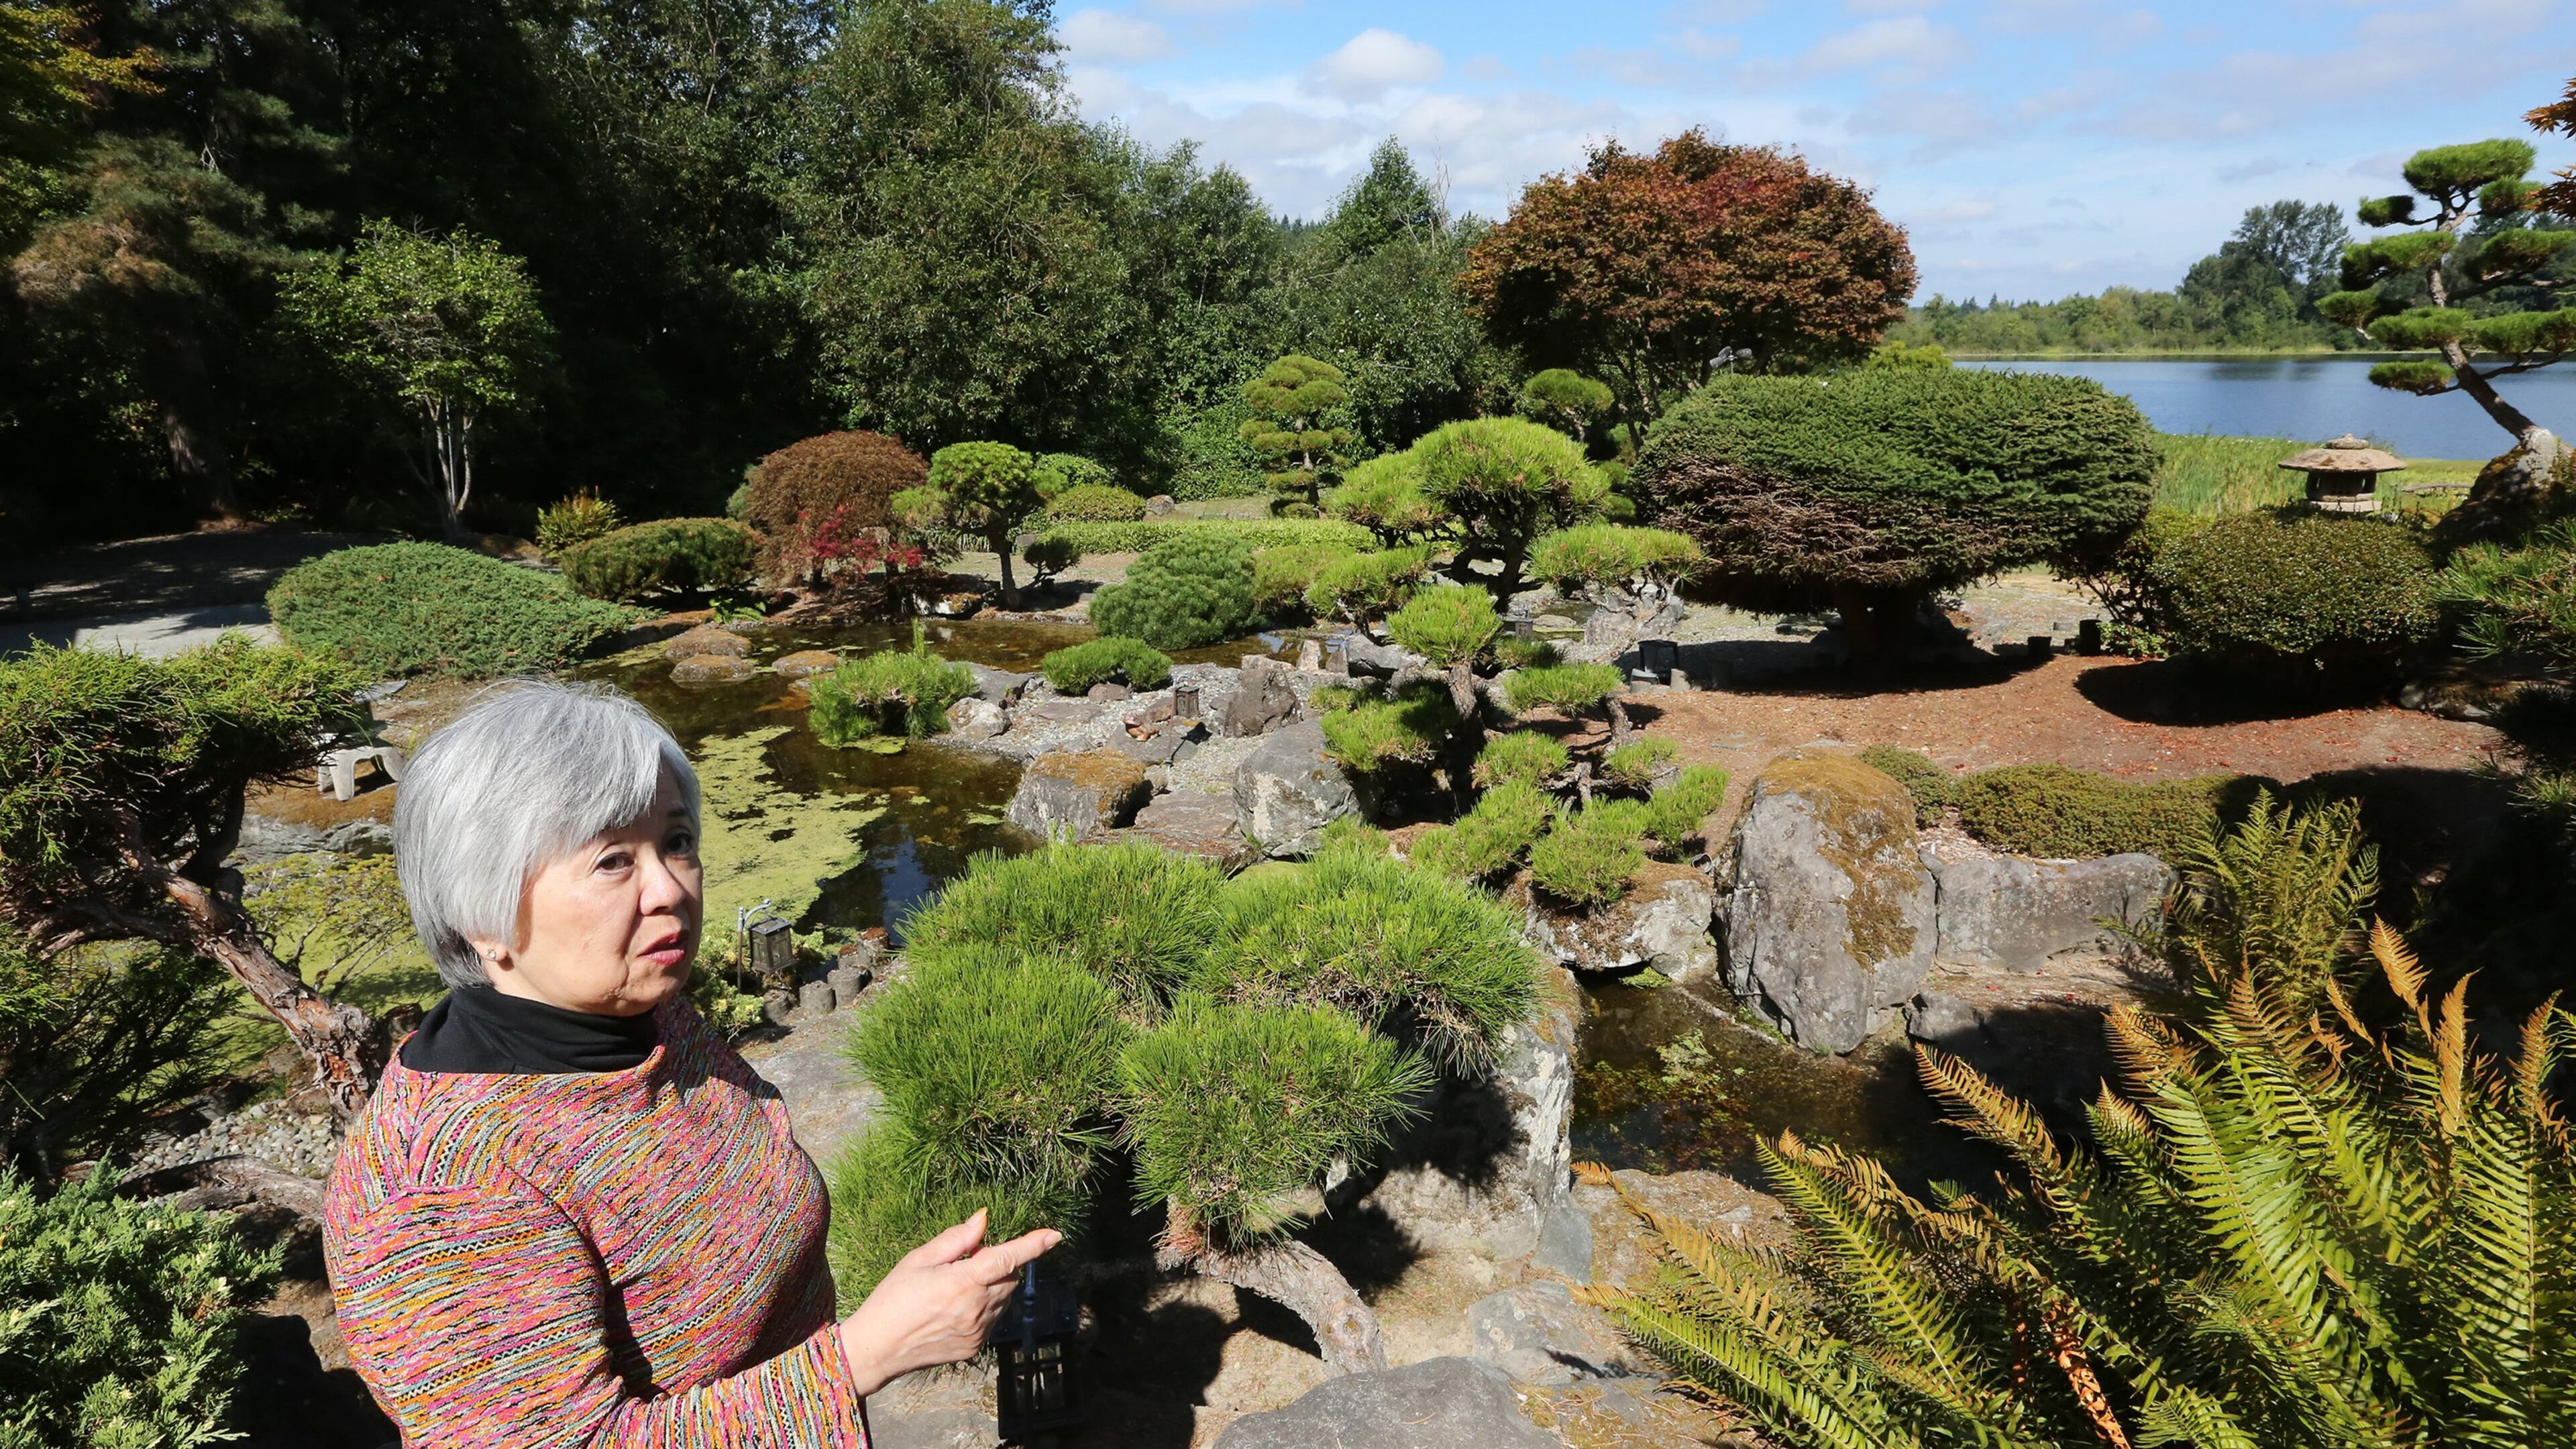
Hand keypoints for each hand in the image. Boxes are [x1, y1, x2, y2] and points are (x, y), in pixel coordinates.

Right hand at [834, 1210, 1061, 1398]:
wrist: (878, 1348)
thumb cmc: (893, 1298)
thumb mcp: (918, 1260)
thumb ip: (956, 1239)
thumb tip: (984, 1219)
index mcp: (962, 1283)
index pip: (1007, 1258)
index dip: (1033, 1245)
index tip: (1054, 1235)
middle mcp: (976, 1309)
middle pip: (1009, 1277)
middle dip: (997, 1264)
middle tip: (964, 1263)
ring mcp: (978, 1331)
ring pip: (1004, 1298)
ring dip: (992, 1286)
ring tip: (954, 1288)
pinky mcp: (976, 1347)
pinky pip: (994, 1318)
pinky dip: (985, 1306)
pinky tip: (955, 1308)